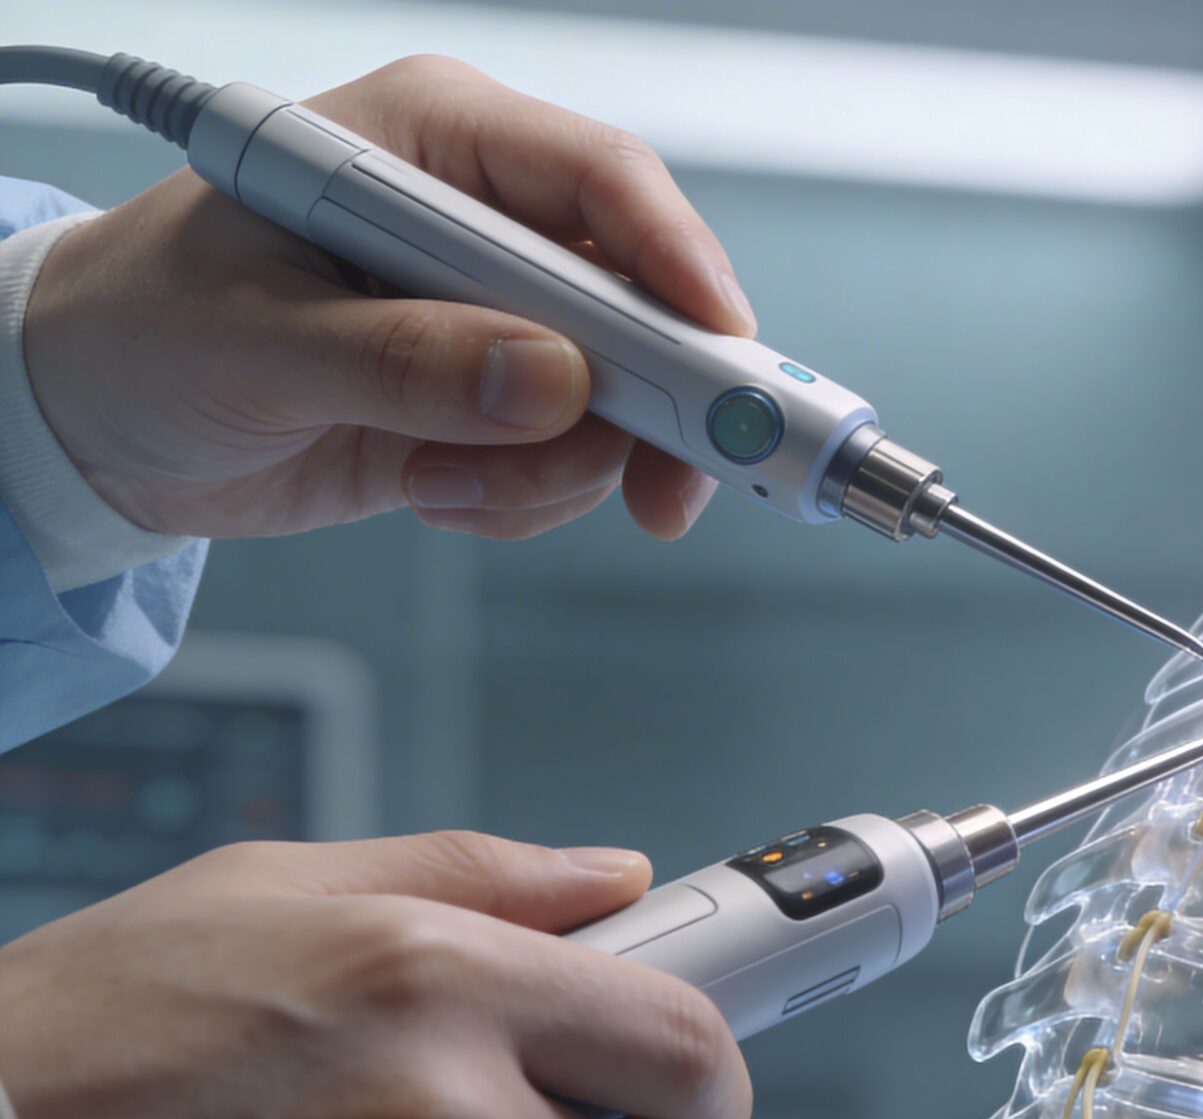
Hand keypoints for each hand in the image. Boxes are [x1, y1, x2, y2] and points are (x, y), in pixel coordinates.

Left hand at [22, 55, 753, 541]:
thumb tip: (545, 380)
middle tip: (672, 487)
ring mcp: (502, 318)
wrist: (92, 418)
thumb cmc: (141, 325)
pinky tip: (430, 488)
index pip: (598, 180)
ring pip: (623, 401)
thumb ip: (405, 360)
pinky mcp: (499, 401)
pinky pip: (575, 460)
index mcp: (432, 142)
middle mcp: (487, 222)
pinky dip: (521, 499)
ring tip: (444, 484)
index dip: (676, 263)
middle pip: (646, 301)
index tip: (716, 349)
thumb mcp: (257, 342)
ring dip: (556, 471)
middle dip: (656, 405)